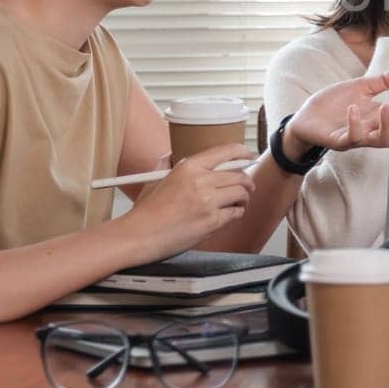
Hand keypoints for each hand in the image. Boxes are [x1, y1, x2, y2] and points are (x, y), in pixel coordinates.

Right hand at [125, 142, 255, 256]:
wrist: (138, 236)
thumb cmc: (146, 211)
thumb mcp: (155, 178)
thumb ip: (168, 163)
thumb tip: (174, 154)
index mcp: (188, 167)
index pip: (226, 152)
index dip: (243, 152)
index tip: (249, 156)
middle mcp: (201, 181)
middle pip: (239, 175)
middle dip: (246, 181)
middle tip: (246, 186)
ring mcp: (208, 202)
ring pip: (242, 193)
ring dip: (244, 198)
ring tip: (239, 201)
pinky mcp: (211, 222)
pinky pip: (236, 213)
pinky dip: (237, 213)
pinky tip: (230, 214)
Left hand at [282, 68, 388, 155]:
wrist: (306, 116)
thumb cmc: (334, 103)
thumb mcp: (360, 87)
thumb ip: (383, 81)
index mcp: (377, 118)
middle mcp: (370, 130)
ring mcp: (355, 137)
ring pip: (376, 140)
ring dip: (384, 125)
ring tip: (386, 107)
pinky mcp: (338, 140)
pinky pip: (351, 137)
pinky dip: (354, 124)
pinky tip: (354, 109)